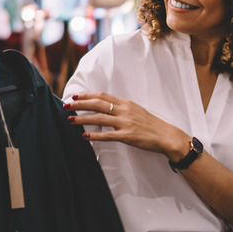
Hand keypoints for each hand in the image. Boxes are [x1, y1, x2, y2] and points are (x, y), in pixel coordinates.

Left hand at [65, 92, 190, 160]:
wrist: (165, 135)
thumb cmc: (150, 124)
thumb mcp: (136, 110)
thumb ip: (121, 108)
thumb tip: (104, 107)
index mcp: (126, 103)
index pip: (102, 95)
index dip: (87, 95)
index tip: (75, 96)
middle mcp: (124, 110)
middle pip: (98, 104)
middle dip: (80, 104)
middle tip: (66, 106)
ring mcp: (125, 123)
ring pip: (99, 118)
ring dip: (82, 118)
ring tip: (70, 119)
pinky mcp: (127, 136)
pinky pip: (107, 135)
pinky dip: (94, 135)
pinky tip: (84, 136)